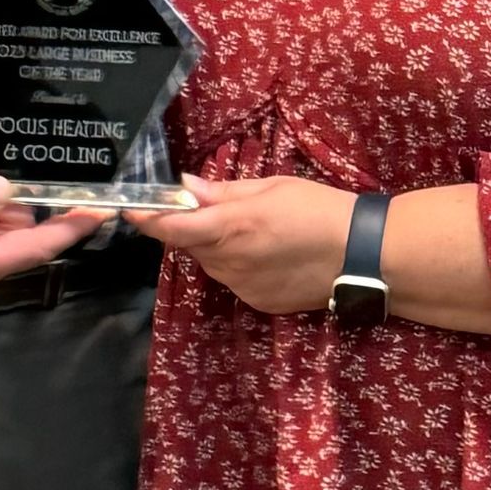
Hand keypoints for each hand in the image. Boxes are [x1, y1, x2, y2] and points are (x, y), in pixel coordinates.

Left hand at [135, 172, 355, 314]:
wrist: (361, 255)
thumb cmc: (318, 208)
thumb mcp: (272, 187)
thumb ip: (224, 192)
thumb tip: (185, 188)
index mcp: (231, 227)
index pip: (171, 228)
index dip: (146, 219)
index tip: (129, 208)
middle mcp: (229, 262)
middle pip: (189, 245)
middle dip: (190, 228)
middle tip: (212, 208)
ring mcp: (242, 286)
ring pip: (210, 263)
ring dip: (214, 247)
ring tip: (250, 230)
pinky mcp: (256, 302)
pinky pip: (232, 279)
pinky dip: (236, 265)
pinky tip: (266, 254)